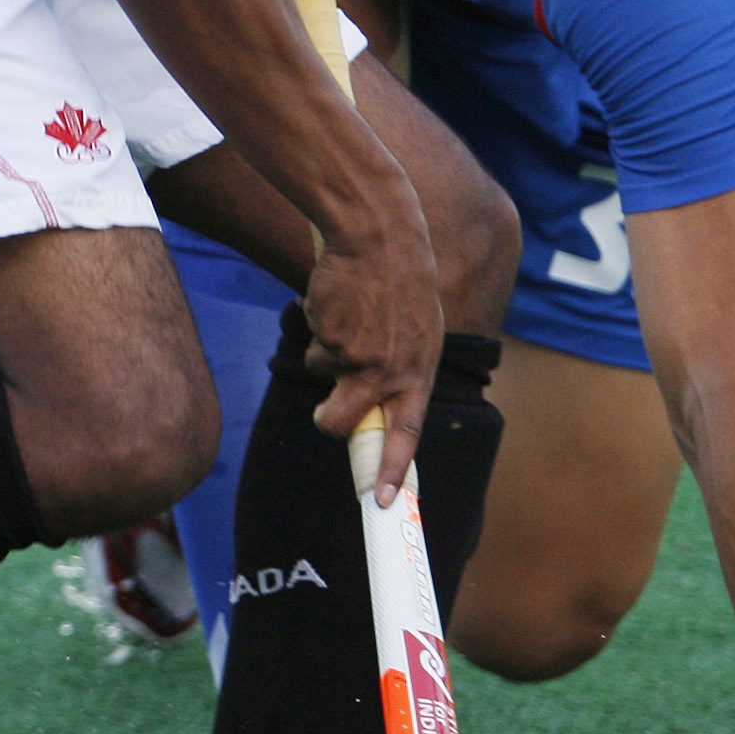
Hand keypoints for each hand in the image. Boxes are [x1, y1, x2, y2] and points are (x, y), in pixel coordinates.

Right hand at [301, 180, 442, 500]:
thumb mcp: (415, 329)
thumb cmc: (398, 280)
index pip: (407, 434)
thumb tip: (375, 411)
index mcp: (420, 370)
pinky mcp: (329, 336)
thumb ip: (401, 370)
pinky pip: (314, 347)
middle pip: (342, 422)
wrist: (377, 232)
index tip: (378, 501)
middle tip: (328, 410)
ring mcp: (358, 354)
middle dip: (329, 418)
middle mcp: (392, 370)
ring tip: (348, 318)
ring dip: (325, 356)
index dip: (390, 471)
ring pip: (323, 379)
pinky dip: (319, 327)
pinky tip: (338, 300)